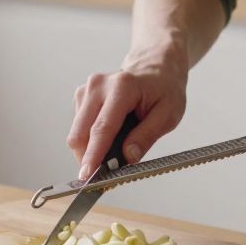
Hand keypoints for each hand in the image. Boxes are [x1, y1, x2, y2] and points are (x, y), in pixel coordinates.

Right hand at [68, 50, 186, 179]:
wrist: (156, 67)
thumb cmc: (164, 89)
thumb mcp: (168, 114)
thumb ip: (146, 136)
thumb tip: (127, 157)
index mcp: (122, 87)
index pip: (102, 128)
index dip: (93, 155)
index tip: (87, 175)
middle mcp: (98, 86)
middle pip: (80, 132)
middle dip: (88, 158)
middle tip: (103, 177)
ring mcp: (87, 89)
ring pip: (77, 132)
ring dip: (89, 150)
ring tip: (110, 157)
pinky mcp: (82, 96)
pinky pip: (79, 127)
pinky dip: (89, 140)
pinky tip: (107, 141)